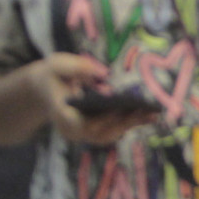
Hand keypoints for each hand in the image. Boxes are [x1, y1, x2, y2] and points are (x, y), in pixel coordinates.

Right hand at [31, 54, 154, 145]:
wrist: (46, 88)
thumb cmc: (53, 74)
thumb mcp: (57, 63)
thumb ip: (76, 66)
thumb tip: (104, 72)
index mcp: (60, 113)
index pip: (78, 123)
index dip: (97, 119)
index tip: (116, 107)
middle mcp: (71, 129)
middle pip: (98, 131)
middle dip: (122, 121)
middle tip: (143, 109)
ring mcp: (83, 134)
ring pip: (109, 135)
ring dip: (131, 125)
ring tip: (152, 113)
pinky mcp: (94, 133)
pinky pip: (114, 131)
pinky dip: (131, 124)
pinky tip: (150, 115)